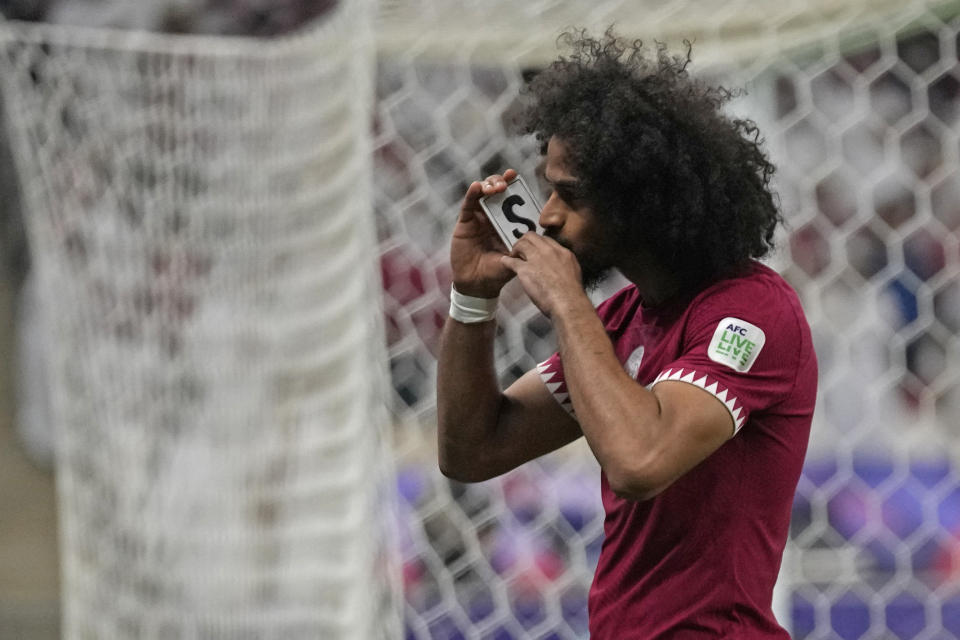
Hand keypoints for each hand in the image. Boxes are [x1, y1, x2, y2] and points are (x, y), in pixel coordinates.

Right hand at [449, 169, 517, 297]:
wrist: (479, 284)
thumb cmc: (498, 271)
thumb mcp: (517, 257)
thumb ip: (525, 244)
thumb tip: (539, 232)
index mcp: (506, 222)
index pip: (510, 200)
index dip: (513, 187)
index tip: (516, 177)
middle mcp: (492, 216)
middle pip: (495, 191)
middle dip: (501, 182)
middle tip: (506, 184)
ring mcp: (478, 218)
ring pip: (482, 193)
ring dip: (489, 185)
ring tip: (496, 187)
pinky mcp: (465, 222)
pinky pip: (468, 204)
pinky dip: (472, 194)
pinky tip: (477, 187)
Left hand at [500, 233, 588, 317]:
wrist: (567, 302)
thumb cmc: (572, 293)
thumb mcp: (574, 271)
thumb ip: (564, 264)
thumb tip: (558, 266)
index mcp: (562, 252)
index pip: (546, 239)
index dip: (537, 243)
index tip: (534, 249)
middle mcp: (548, 251)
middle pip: (532, 237)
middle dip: (524, 241)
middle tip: (521, 250)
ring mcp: (536, 259)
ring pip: (521, 244)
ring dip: (515, 249)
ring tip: (513, 256)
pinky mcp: (525, 270)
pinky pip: (511, 261)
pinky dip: (506, 260)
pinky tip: (504, 262)